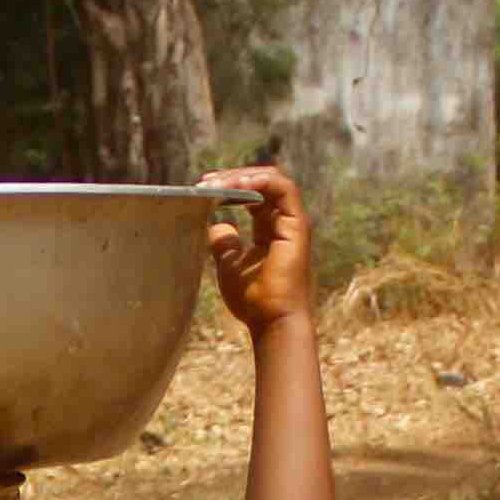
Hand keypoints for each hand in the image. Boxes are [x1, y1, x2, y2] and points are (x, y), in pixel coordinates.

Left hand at [196, 164, 310, 327]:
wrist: (272, 322)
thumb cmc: (253, 301)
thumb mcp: (228, 265)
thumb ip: (224, 243)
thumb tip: (216, 224)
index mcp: (269, 230)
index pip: (252, 195)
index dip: (227, 187)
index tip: (201, 189)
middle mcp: (283, 222)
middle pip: (259, 183)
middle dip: (230, 178)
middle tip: (203, 182)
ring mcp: (293, 222)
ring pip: (271, 180)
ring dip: (241, 177)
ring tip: (215, 183)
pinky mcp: (297, 225)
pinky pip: (282, 189)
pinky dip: (259, 181)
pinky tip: (236, 186)